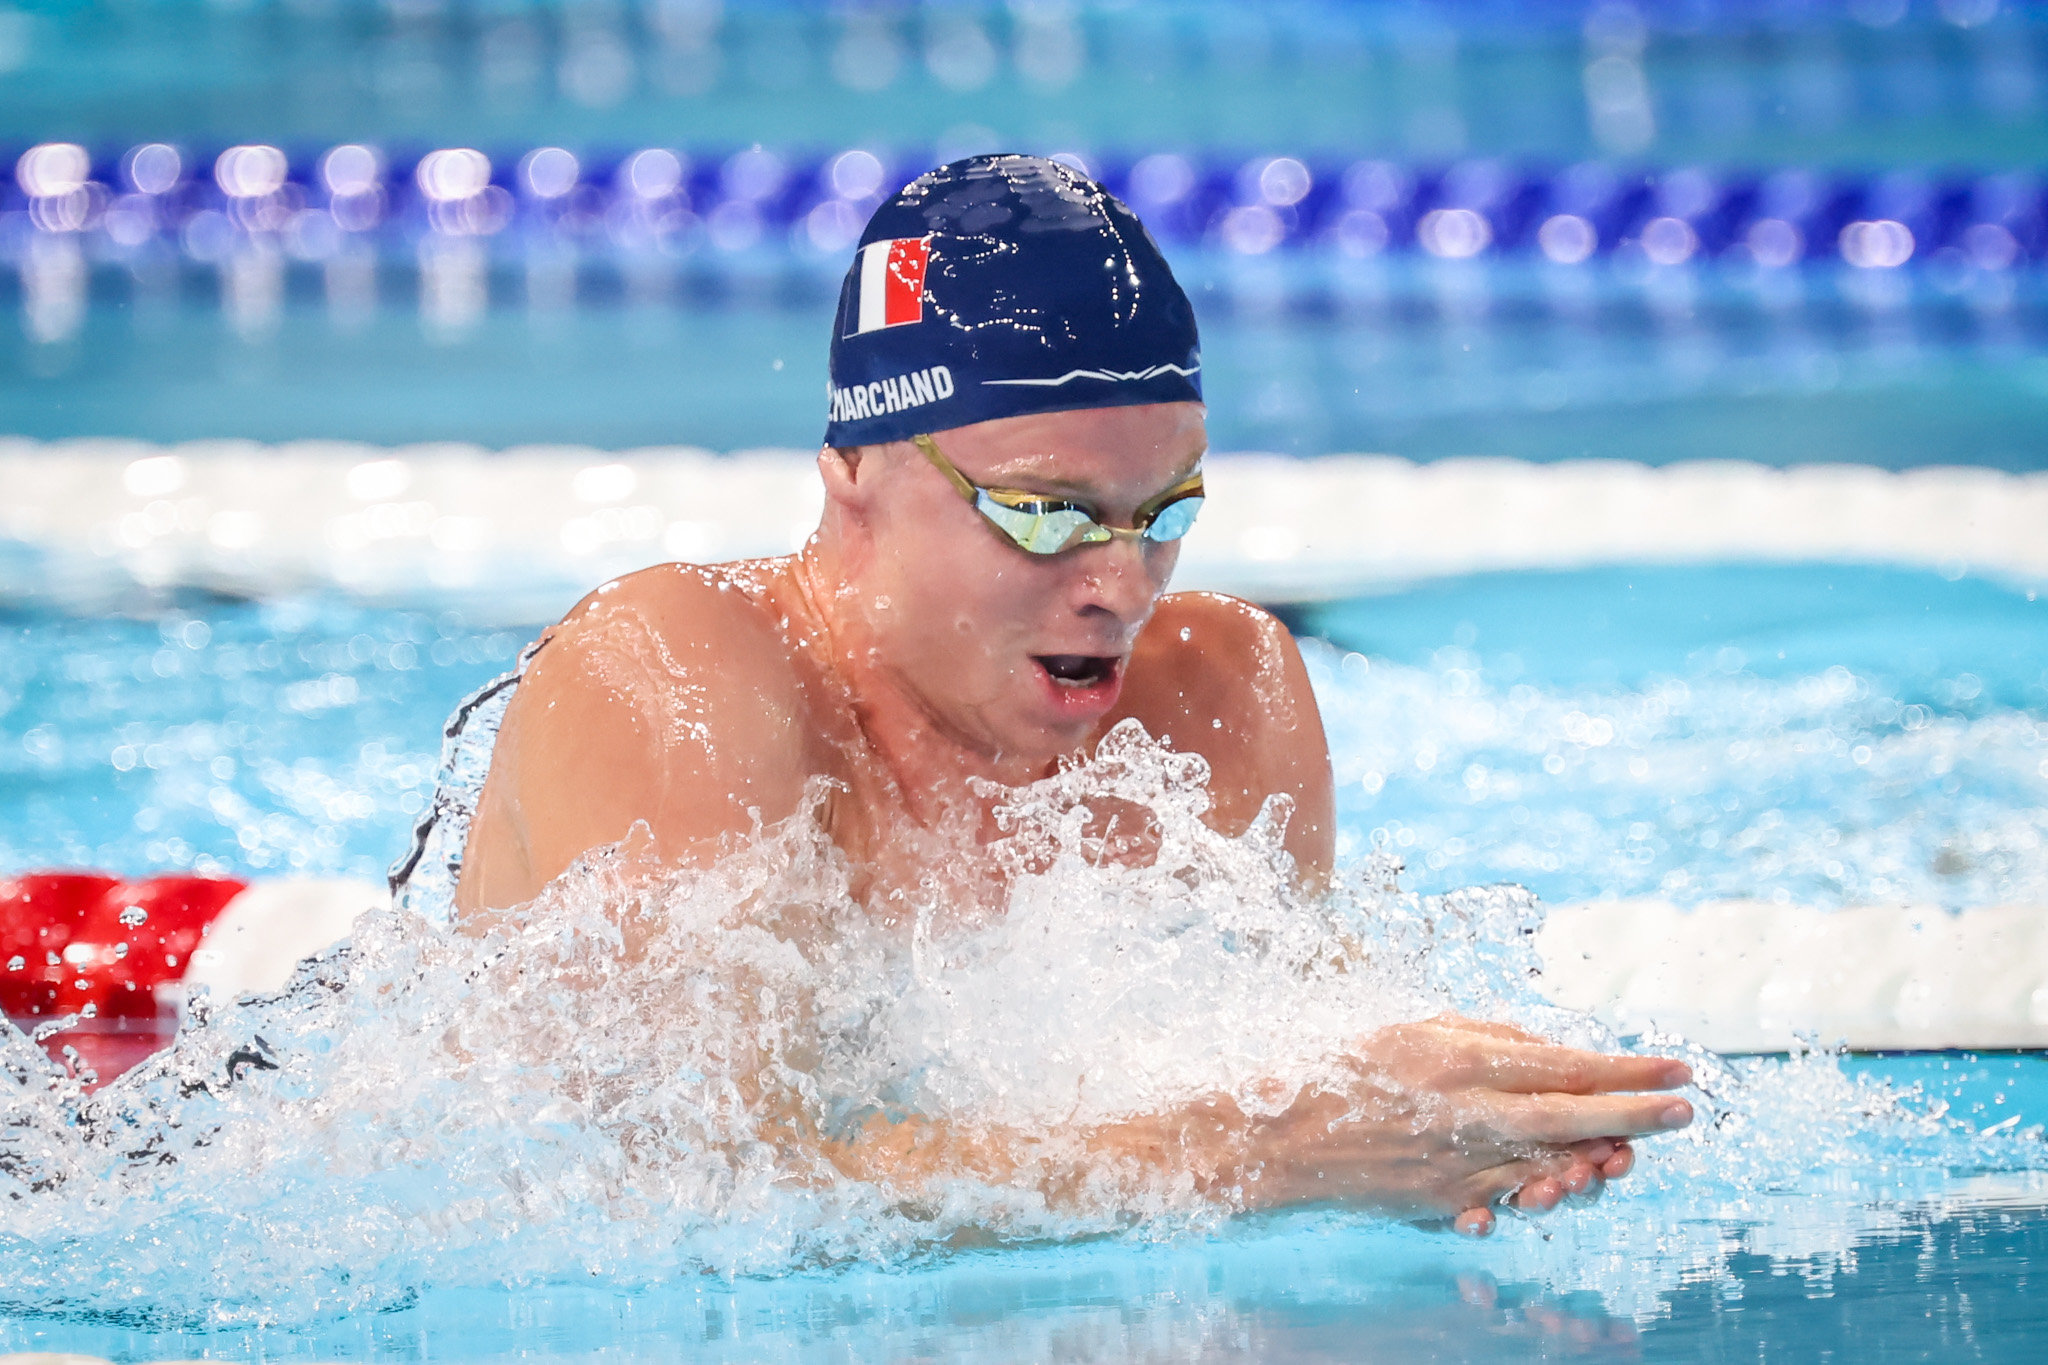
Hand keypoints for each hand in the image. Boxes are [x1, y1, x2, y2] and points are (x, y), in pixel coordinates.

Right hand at [1217, 1016, 1690, 1222]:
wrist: (1280, 1137)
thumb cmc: (1347, 1069)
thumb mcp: (1416, 1030)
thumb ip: (1487, 1035)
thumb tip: (1552, 1048)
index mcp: (1462, 1061)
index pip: (1567, 1065)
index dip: (1629, 1068)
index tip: (1678, 1067)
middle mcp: (1469, 1115)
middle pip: (1575, 1119)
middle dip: (1638, 1116)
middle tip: (1688, 1112)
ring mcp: (1460, 1166)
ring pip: (1552, 1167)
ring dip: (1597, 1159)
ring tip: (1624, 1152)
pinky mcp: (1445, 1203)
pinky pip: (1507, 1199)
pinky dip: (1537, 1189)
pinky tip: (1561, 1180)